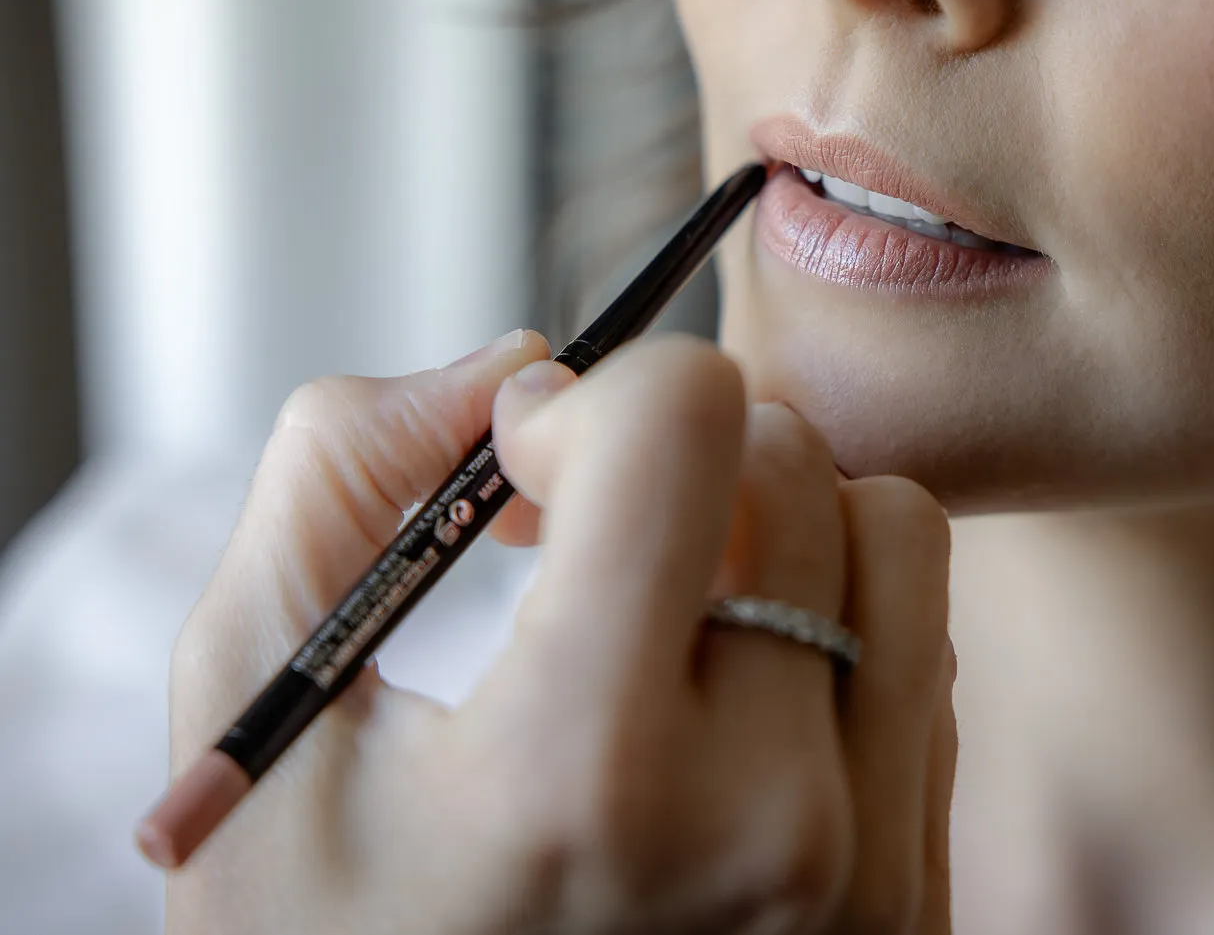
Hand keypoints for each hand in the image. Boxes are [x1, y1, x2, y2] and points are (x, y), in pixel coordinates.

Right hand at [163, 332, 955, 933]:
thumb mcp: (258, 728)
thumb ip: (343, 486)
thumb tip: (520, 360)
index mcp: (587, 772)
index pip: (689, 420)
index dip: (585, 402)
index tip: (519, 480)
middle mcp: (768, 825)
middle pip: (796, 461)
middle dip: (670, 460)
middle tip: (576, 542)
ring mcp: (868, 874)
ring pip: (895, 537)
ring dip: (774, 525)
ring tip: (662, 608)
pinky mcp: (918, 900)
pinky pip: (927, 658)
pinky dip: (830, 627)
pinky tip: (723, 701)